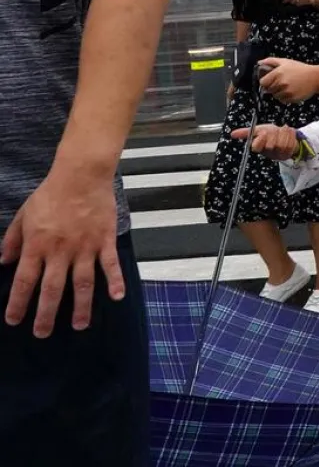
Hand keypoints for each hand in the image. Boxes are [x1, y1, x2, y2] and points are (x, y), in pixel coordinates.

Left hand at [2, 169, 125, 336]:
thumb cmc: (50, 194)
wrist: (80, 175)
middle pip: (51, 289)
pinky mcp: (104, 241)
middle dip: (46, 314)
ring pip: (82, 283)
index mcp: (36, 245)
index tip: (14, 321)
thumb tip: (3, 262)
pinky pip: (110, 265)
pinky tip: (117, 297)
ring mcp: (84, 247)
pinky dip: (115, 281)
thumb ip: (12, 239)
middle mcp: (59, 251)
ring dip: (81, 306)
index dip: (18, 303)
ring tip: (80, 325)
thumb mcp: (23, 215)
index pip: (24, 281)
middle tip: (42, 333)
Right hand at [232, 124, 300, 160]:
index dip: (260, 140)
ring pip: (282, 142)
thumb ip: (245, 132)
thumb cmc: (269, 134)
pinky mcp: (291, 150)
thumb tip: (232, 134)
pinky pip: (291, 140)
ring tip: (281, 131)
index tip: (263, 133)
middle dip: (273, 134)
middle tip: (274, 132)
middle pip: (271, 144)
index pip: (256, 147)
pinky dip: (290, 132)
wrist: (285, 137)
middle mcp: (269, 152)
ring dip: (282, 133)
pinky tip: (288, 132)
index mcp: (260, 148)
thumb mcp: (257, 131)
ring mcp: (280, 152)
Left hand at [259, 58, 318, 103]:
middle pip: (268, 90)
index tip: (271, 81)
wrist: (316, 77)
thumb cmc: (300, 69)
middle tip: (282, 83)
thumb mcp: (285, 62)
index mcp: (277, 73)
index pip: (262, 82)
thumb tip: (259, 63)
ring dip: (279, 93)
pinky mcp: (292, 98)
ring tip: (288, 86)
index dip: (266, 82)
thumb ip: (271, 61)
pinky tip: (292, 91)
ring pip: (275, 96)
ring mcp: (286, 91)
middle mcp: (281, 83)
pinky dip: (286, 97)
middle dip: (273, 87)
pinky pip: (283, 100)